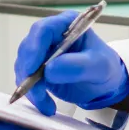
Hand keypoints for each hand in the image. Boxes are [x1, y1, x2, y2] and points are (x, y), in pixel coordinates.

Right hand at [14, 11, 128, 116]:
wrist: (103, 84)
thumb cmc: (104, 68)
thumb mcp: (99, 66)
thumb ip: (78, 66)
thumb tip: (50, 70)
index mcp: (66, 24)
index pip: (43, 30)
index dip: (34, 47)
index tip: (32, 69)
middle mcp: (50, 36)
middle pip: (28, 49)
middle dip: (29, 73)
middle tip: (38, 93)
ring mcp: (41, 53)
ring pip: (24, 67)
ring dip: (30, 88)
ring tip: (46, 104)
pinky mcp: (37, 70)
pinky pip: (26, 81)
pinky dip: (33, 95)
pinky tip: (46, 105)